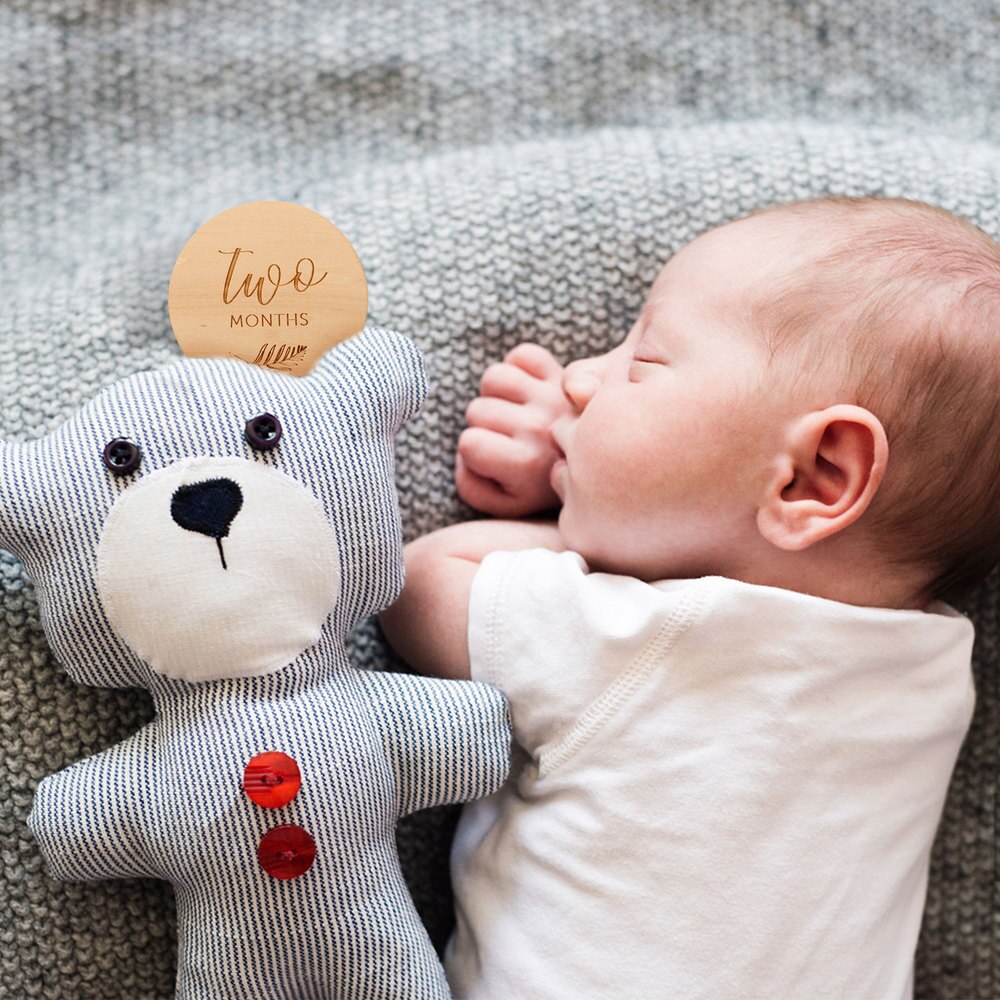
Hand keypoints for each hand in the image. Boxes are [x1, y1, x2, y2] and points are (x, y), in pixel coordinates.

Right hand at [455, 343, 574, 516]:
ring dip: (496, 394)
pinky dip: (519, 368)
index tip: (494, 460)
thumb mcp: (504, 504)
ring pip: (494, 377)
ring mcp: (553, 397)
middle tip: (507, 439)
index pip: (469, 443)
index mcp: (526, 462)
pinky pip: (523, 355)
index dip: (473, 451)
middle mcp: (540, 426)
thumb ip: (471, 486)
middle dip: (484, 425)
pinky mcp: (563, 375)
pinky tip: (526, 392)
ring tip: (513, 412)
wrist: (594, 468)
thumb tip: (468, 445)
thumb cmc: (540, 486)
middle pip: (477, 409)